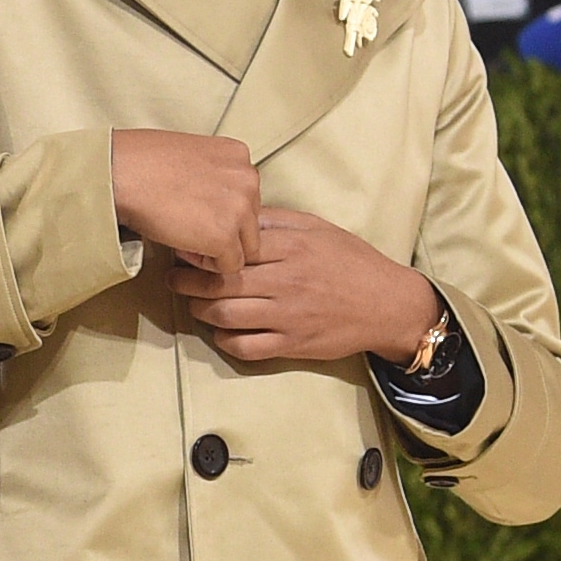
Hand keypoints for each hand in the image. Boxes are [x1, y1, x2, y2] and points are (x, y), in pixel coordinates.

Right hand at [110, 126, 262, 273]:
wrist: (121, 174)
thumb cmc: (141, 161)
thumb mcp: (189, 154)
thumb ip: (210, 175)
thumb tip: (208, 200)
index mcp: (238, 156)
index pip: (246, 197)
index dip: (220, 211)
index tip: (193, 212)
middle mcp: (248, 179)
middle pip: (250, 223)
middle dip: (223, 231)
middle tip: (187, 229)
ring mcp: (240, 209)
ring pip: (244, 247)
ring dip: (217, 250)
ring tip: (184, 239)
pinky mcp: (225, 236)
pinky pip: (229, 266)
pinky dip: (207, 265)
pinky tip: (182, 247)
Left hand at [170, 210, 443, 369]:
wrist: (388, 304)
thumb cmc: (351, 262)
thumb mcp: (318, 228)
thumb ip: (276, 221)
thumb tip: (235, 213)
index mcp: (292, 247)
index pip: (233, 246)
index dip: (201, 248)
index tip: (182, 246)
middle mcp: (287, 281)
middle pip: (221, 282)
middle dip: (187, 281)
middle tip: (172, 278)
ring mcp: (288, 316)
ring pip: (226, 315)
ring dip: (200, 310)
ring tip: (191, 302)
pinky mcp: (292, 345)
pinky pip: (246, 348)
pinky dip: (224, 340)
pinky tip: (219, 330)